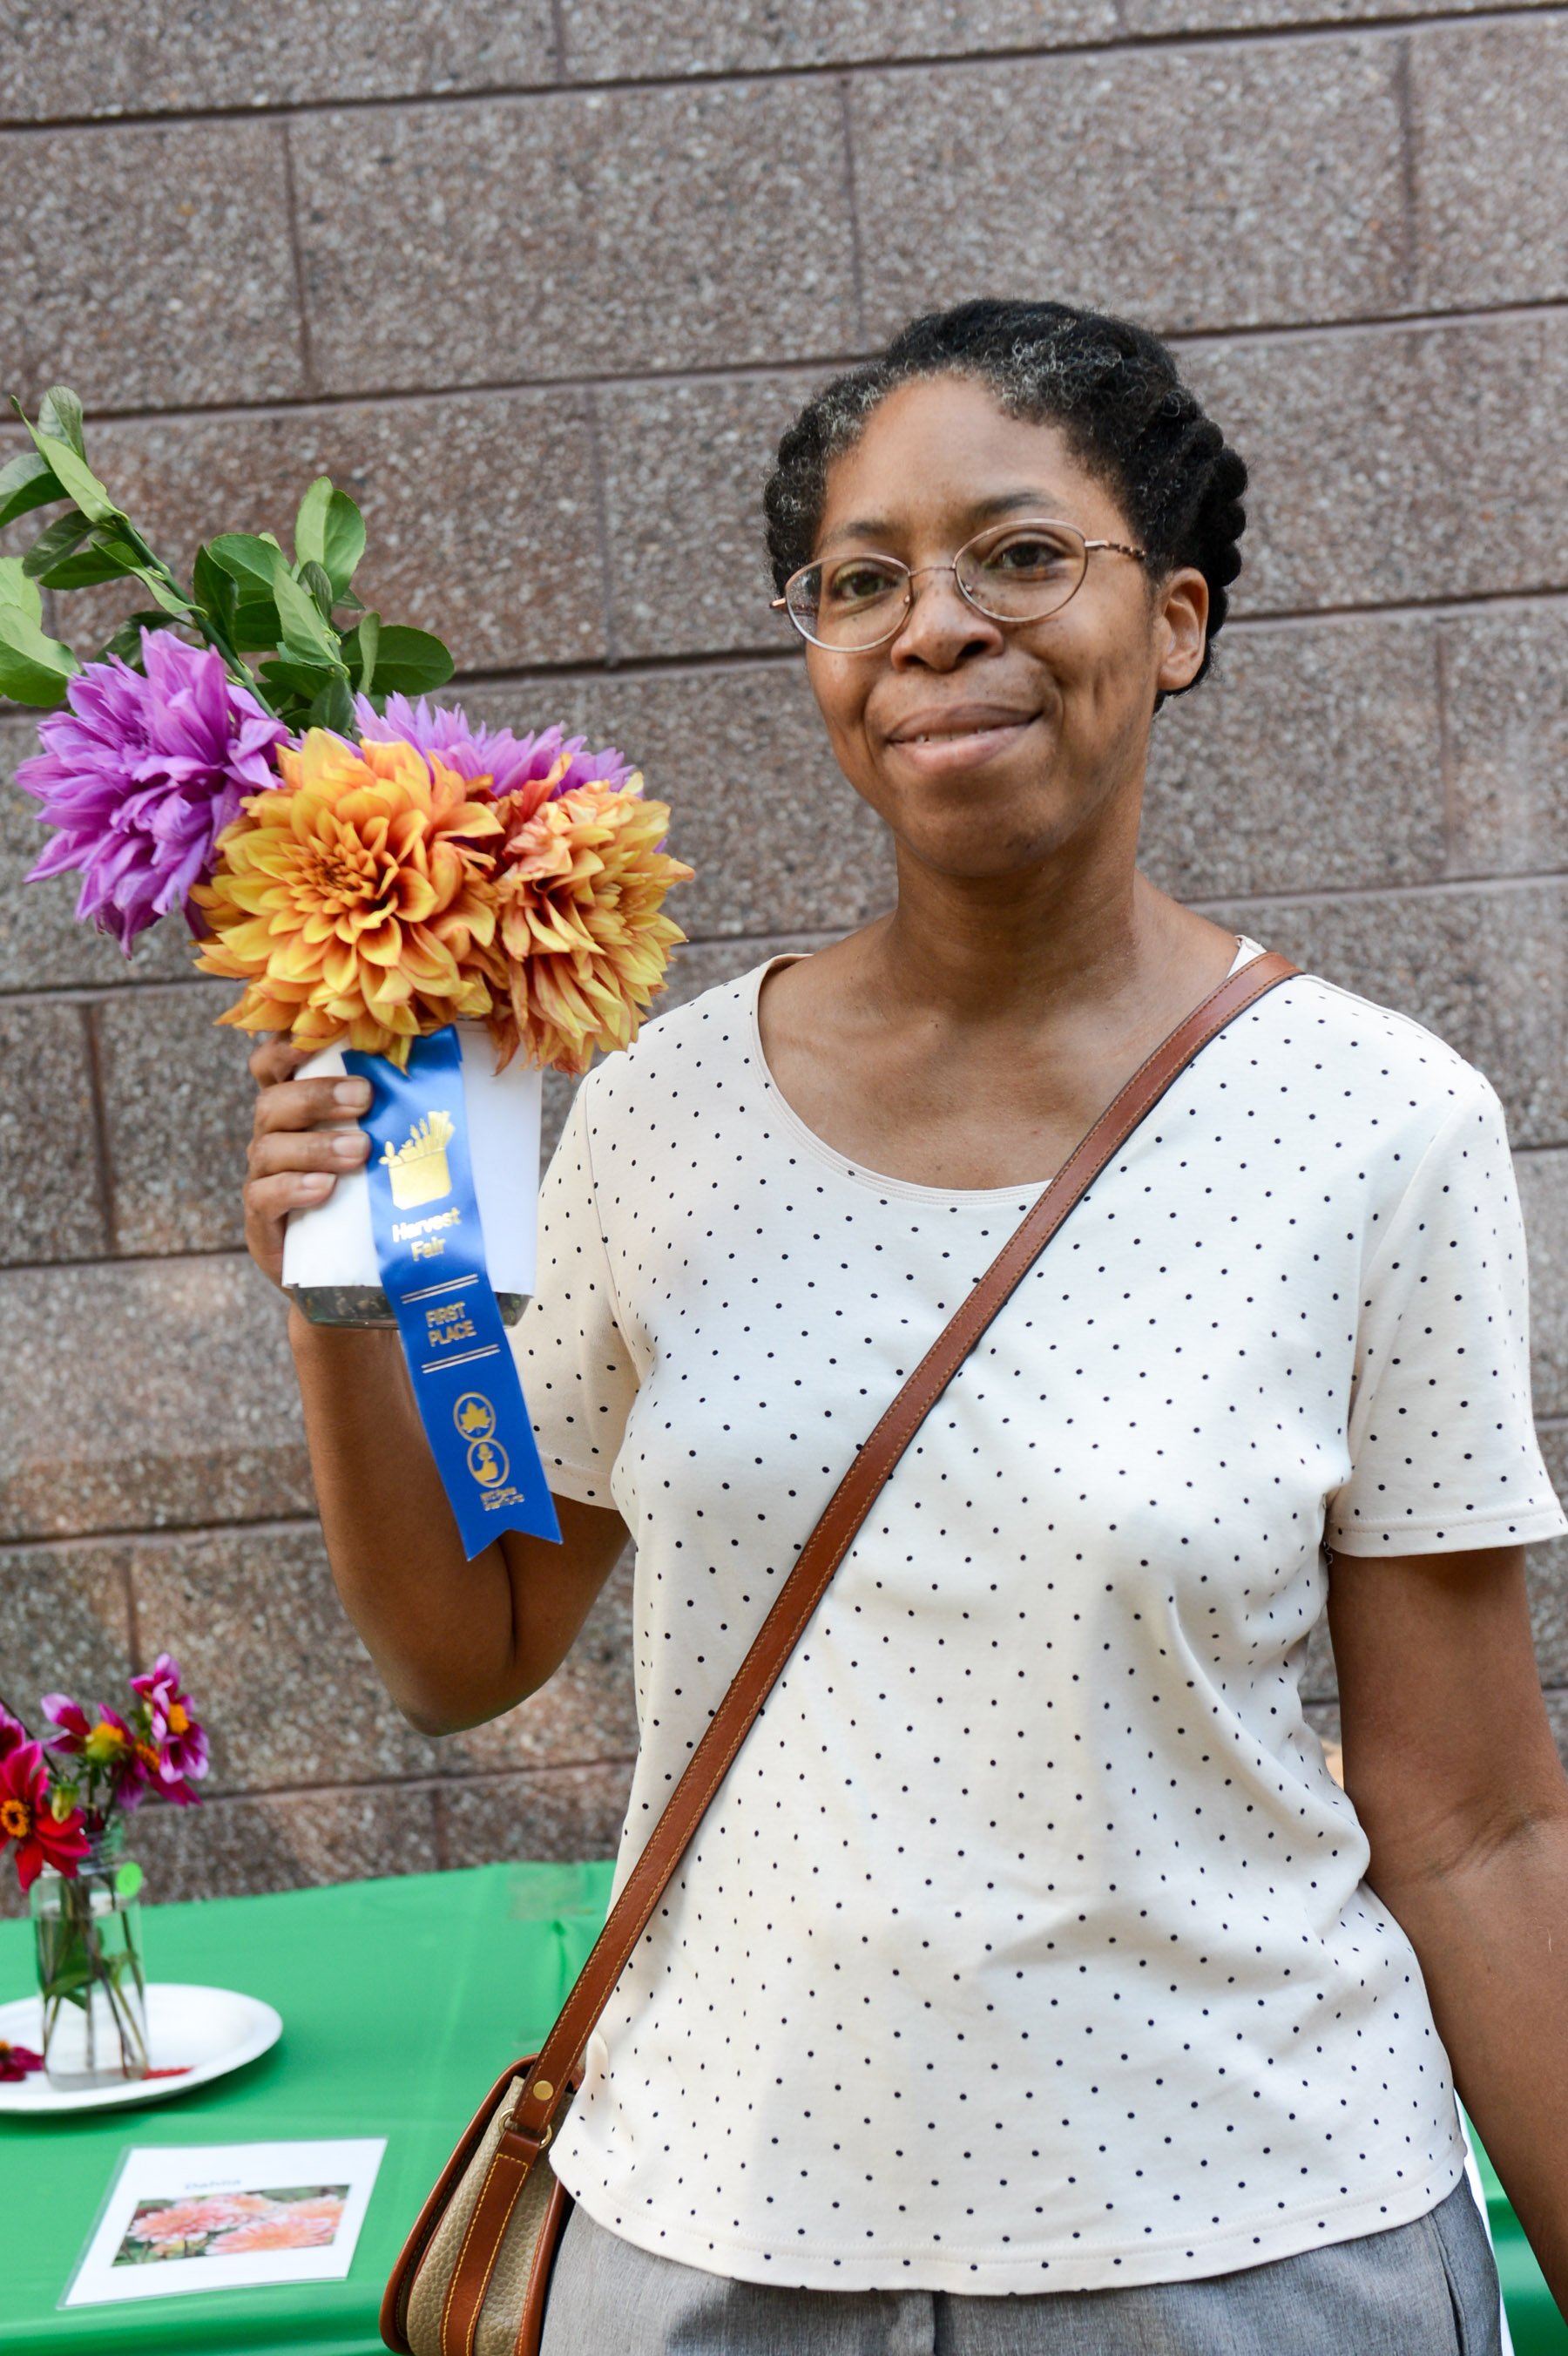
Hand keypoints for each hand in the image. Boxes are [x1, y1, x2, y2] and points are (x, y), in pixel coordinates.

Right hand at [244, 1037, 372, 1288]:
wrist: (347, 1272)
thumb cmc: (370, 1195)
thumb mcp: (382, 1148)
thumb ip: (396, 1111)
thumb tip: (453, 1070)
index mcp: (295, 1110)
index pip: (273, 1063)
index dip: (286, 1044)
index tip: (320, 1034)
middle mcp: (273, 1137)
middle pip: (273, 1101)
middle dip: (318, 1095)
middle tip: (365, 1097)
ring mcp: (263, 1177)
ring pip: (270, 1148)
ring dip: (316, 1145)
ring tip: (359, 1151)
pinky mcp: (262, 1220)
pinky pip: (265, 1195)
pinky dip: (294, 1188)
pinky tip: (324, 1188)